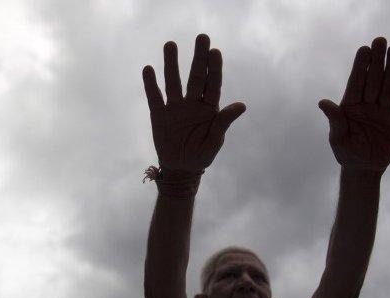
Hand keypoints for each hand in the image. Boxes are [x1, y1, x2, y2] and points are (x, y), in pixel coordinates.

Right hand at [142, 34, 245, 172]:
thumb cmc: (202, 154)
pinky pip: (155, 97)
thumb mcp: (215, 141)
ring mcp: (175, 107)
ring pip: (173, 81)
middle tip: (202, 37)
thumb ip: (224, 122)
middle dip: (198, 57)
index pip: (212, 84)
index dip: (214, 68)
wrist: (181, 168)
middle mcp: (192, 103)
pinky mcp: (159, 115)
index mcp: (209, 108)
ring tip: (170, 44)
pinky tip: (148, 69)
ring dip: (172, 63)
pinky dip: (151, 84)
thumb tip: (241, 105)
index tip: (215, 51)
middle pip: (195, 76)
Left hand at [318, 37, 389, 171]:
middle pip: (373, 79)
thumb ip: (335, 119)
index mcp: (350, 106)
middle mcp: (366, 104)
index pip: (356, 82)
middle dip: (377, 60)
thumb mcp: (338, 138)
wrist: (364, 169)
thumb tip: (323, 102)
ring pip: (388, 85)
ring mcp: (382, 110)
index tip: (364, 49)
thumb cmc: (346, 153)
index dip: (360, 66)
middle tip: (380, 40)